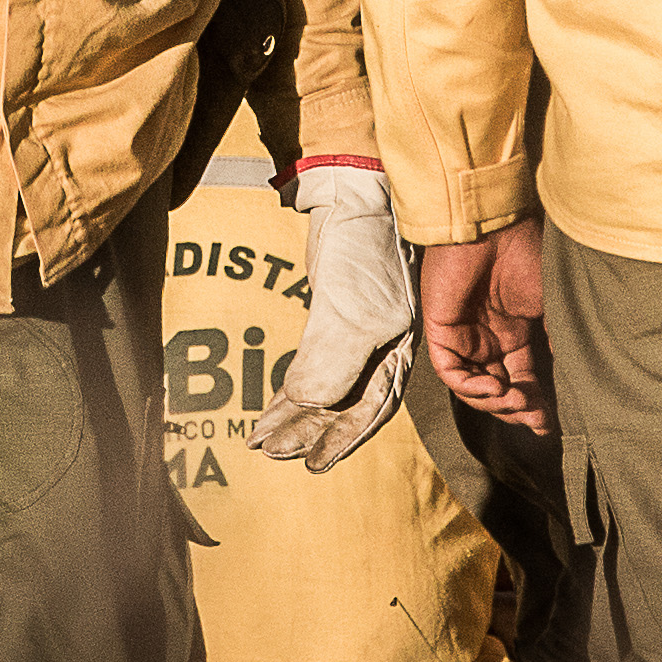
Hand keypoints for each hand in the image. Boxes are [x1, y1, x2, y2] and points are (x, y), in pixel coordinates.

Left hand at [251, 165, 418, 472]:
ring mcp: (355, 335)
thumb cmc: (363, 250)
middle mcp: (380, 349)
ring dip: (296, 416)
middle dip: (310, 433)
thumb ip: (333, 361)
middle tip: (274, 454)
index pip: (368, 409)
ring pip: (325, 389)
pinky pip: (311, 366)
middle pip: (344, 405)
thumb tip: (309, 406)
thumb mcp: (351, 309)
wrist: (355, 197)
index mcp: (396, 350)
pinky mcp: (331, 321)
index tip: (310, 464)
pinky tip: (274, 405)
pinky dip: (292, 388)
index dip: (340, 440)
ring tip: (265, 440)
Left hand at [420, 219, 549, 436]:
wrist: (494, 225)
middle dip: (520, 411)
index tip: (553, 423)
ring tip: (519, 402)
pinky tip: (496, 388)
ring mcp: (465, 335)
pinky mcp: (442, 330)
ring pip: (475, 388)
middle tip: (539, 420)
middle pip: (501, 390)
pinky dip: (472, 388)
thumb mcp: (553, 306)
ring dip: (498, 404)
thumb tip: (573, 383)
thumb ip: (557, 344)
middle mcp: (489, 338)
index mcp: (516, 331)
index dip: (537, 405)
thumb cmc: (526, 255)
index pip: (525, 379)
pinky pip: (451, 373)